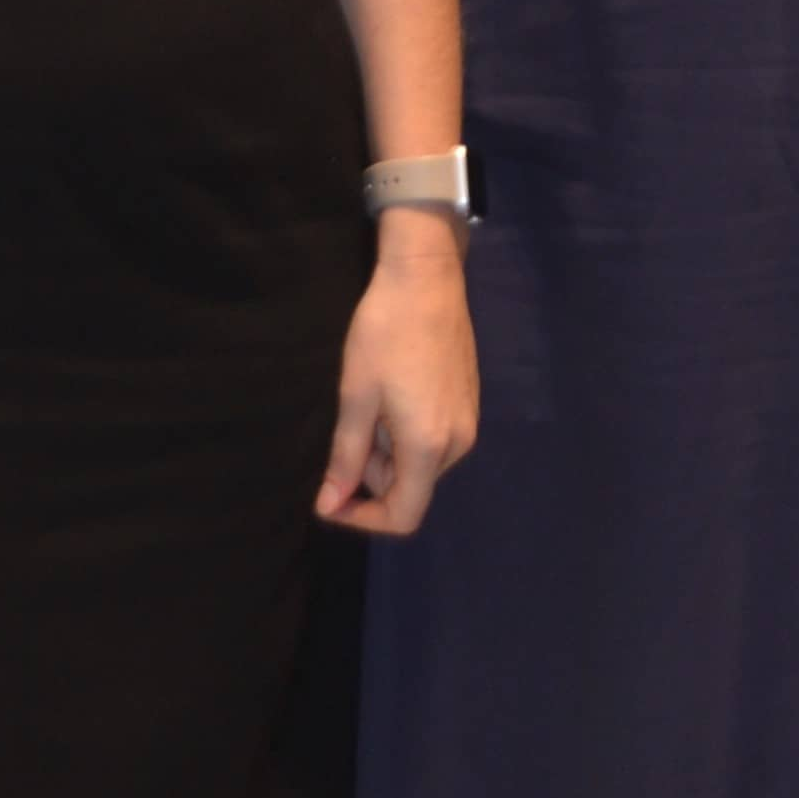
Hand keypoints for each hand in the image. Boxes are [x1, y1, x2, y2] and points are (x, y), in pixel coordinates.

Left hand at [316, 213, 477, 536]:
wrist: (426, 278)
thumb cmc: (384, 334)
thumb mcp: (356, 396)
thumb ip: (346, 457)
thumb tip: (329, 506)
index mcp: (429, 446)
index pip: (403, 516)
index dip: (363, 519)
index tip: (330, 498)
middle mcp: (458, 443)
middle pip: (412, 488)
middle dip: (374, 474)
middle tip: (352, 425)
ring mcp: (469, 421)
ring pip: (423, 463)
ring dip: (390, 451)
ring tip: (372, 402)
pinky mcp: (469, 402)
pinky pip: (436, 439)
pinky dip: (407, 433)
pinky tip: (393, 392)